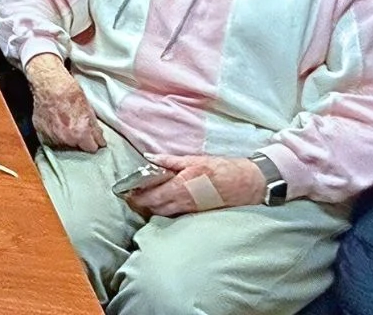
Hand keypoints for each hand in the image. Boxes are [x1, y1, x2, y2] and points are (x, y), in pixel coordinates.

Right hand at [26, 55, 103, 152]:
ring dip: (65, 138)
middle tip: (75, 126)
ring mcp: (52, 136)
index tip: (90, 137)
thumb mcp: (88, 109)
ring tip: (63, 123)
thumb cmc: (70, 93)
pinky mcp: (40, 132)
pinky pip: (51, 139)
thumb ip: (94, 128)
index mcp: (80, 134)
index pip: (91, 148)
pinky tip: (54, 123)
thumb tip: (100, 140)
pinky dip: (53, 134)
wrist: (49, 84)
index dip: (92, 141)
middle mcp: (66, 139)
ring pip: (63, 144)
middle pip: (77, 147)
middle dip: (78, 139)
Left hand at [129, 155, 266, 216]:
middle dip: (139, 204)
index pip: (151, 196)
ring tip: (140, 200)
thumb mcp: (194, 159)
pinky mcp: (197, 212)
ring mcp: (191, 209)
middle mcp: (184, 201)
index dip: (136, 196)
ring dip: (150, 208)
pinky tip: (159, 204)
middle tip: (128, 196)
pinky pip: (176, 214)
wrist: (247, 183)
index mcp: (181, 187)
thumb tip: (149, 157)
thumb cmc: (222, 169)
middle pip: (154, 208)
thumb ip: (170, 161)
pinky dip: (164, 211)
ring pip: (164, 213)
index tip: (124, 192)